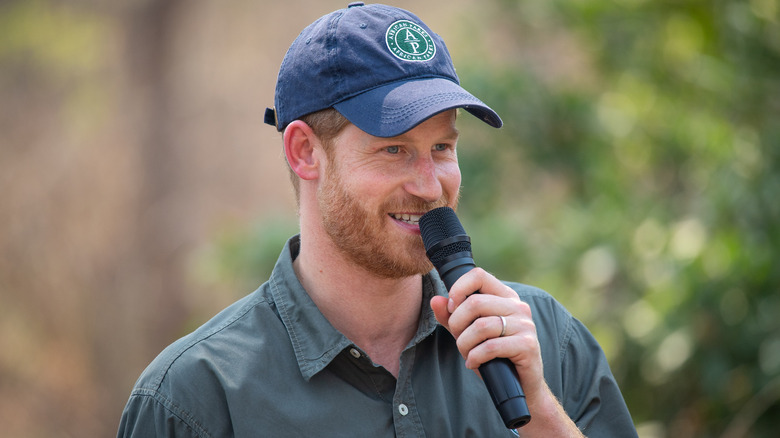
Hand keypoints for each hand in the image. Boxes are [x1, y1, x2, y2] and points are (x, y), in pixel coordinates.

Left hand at [430, 268, 584, 436]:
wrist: (521, 386)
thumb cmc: (495, 357)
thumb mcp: (469, 334)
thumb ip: (452, 317)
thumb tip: (436, 300)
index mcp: (505, 297)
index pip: (478, 276)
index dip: (459, 289)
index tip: (452, 308)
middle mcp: (517, 306)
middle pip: (475, 303)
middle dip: (457, 324)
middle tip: (458, 339)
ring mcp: (525, 325)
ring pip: (481, 326)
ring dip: (465, 344)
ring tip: (467, 353)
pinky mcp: (528, 345)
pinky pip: (491, 346)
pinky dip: (475, 357)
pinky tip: (473, 363)